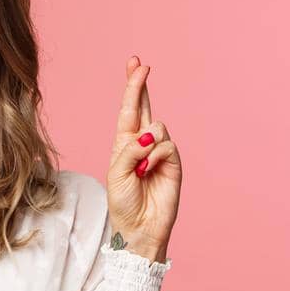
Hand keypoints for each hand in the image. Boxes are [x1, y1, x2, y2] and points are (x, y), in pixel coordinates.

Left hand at [106, 56, 182, 261]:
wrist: (139, 226)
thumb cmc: (123, 202)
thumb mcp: (116, 173)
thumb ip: (130, 150)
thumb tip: (150, 133)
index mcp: (124, 143)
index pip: (129, 109)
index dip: (133, 87)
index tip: (136, 64)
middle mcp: (142, 143)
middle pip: (145, 107)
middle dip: (141, 85)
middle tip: (140, 64)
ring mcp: (159, 152)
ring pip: (158, 127)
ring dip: (145, 144)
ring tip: (139, 168)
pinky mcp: (174, 163)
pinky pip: (167, 146)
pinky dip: (155, 156)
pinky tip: (148, 171)